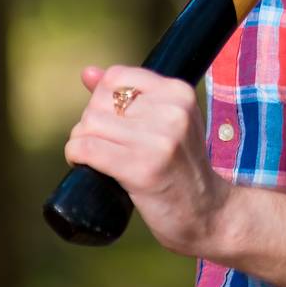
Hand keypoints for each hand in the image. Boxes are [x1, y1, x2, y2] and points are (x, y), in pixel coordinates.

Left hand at [64, 64, 231, 256]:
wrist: (208, 214)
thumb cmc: (180, 168)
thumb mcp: (166, 123)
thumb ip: (130, 94)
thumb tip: (88, 72)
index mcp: (179, 93)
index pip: (115, 77)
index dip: (102, 100)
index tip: (113, 124)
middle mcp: (173, 112)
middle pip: (98, 103)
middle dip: (91, 126)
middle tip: (108, 148)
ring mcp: (160, 141)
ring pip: (88, 126)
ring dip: (82, 143)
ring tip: (100, 160)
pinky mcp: (142, 169)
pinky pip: (86, 149)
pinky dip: (77, 157)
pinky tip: (89, 168)